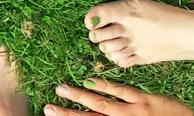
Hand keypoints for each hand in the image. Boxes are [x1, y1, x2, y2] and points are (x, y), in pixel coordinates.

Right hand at [44, 78, 193, 115]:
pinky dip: (105, 86)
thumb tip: (98, 114)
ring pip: (100, 104)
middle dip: (67, 113)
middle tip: (48, 106)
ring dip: (79, 97)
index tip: (50, 113)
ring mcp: (132, 112)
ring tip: (62, 89)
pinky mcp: (145, 102)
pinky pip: (121, 92)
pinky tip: (90, 80)